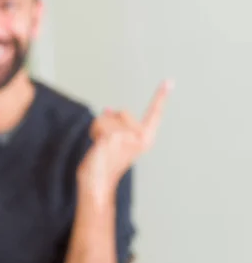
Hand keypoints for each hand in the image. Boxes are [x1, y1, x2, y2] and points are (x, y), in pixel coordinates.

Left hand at [77, 80, 173, 197]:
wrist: (97, 181)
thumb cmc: (105, 163)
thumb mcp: (115, 140)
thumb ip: (116, 124)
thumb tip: (108, 108)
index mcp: (145, 138)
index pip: (155, 114)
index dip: (161, 96)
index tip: (169, 80)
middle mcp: (141, 137)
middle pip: (123, 112)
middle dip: (111, 123)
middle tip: (108, 143)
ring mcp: (127, 137)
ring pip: (108, 116)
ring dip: (99, 128)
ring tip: (102, 146)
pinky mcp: (113, 137)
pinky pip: (99, 122)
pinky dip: (94, 131)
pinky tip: (97, 146)